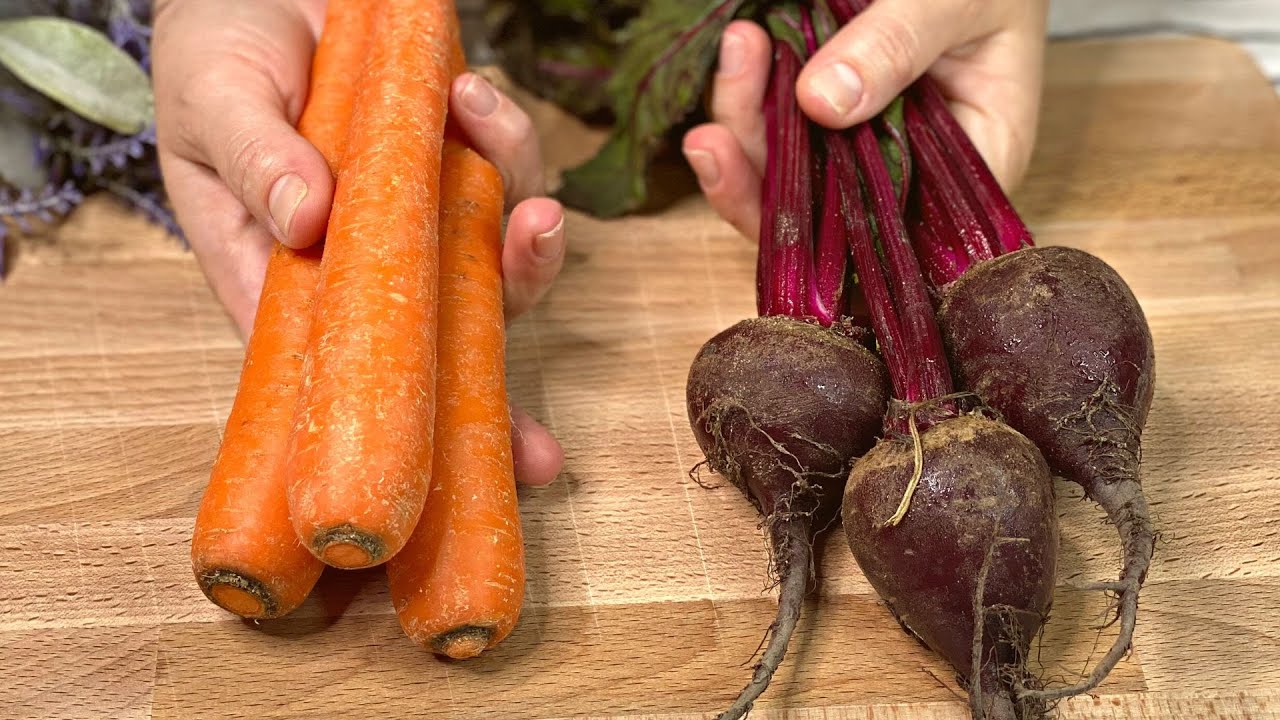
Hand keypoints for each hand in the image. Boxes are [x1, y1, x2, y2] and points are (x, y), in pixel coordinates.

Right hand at [152, 0, 564, 485]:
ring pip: (494, 266)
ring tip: (475, 113)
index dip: (399, 444)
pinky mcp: (461, 163)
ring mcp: (424, 219)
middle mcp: (367, 271)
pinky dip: (504, 140)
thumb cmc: (219, 56)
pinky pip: (508, 175)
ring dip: (517, 227)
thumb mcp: (215, 102)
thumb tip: (310, 219)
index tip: (446, 498)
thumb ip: (256, 159)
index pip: (340, 387)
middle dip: (495, 406)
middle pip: (441, 355)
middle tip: (542, 455)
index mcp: (290, 286)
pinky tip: (471, 93)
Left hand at [683, 0, 1048, 238]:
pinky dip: (752, 95)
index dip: (821, 232)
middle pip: (821, 210)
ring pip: (788, 170)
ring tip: (738, 50)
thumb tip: (822, 103)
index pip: (890, 234)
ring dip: (746, 122)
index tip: (769, 190)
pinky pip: (779, 126)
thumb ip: (897, 46)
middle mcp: (913, 174)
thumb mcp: (960, 2)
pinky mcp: (834, 113)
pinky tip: (739, 53)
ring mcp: (867, 147)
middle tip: (718, 126)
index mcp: (971, 169)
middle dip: (761, 172)